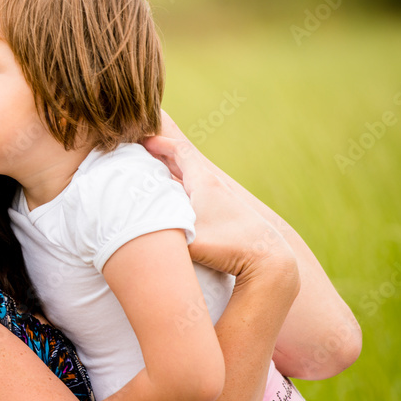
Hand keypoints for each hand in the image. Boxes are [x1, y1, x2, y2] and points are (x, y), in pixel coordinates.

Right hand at [143, 113, 298, 298]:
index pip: (181, 151)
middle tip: (142, 155)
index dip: (160, 143)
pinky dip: (184, 192)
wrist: (268, 259)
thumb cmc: (229, 247)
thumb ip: (160, 237)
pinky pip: (199, 194)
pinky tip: (176, 204)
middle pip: (186, 162)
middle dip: (163, 157)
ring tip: (154, 177)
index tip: (143, 141)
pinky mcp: (228, 214)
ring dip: (174, 175)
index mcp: (204, 183)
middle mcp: (215, 187)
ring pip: (193, 179)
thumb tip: (132, 241)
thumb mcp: (189, 240)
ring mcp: (223, 200)